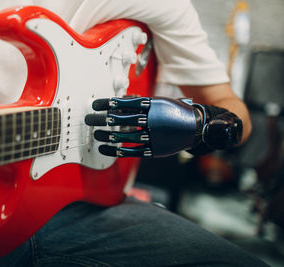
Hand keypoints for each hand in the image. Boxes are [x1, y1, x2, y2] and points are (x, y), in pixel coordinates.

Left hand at [85, 97, 242, 157]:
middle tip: (88, 119)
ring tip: (94, 134)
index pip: (124, 103)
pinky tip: (105, 149)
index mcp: (153, 105)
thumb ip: (141, 103)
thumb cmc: (176, 113)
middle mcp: (152, 120)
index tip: (96, 105)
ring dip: (106, 135)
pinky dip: (116, 150)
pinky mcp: (154, 149)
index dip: (107, 104)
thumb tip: (121, 100)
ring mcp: (153, 136)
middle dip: (101, 120)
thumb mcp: (160, 102)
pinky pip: (132, 151)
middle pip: (120, 120)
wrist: (199, 127)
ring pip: (124, 136)